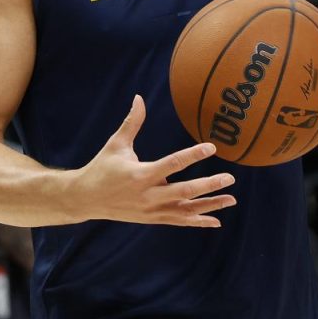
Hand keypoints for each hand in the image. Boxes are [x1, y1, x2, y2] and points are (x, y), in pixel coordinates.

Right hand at [73, 95, 237, 226]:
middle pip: (184, 191)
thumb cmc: (102, 167)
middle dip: (208, 185)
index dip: (193, 155)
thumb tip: (139, 97)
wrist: (85, 199)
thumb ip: (132, 122)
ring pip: (186, 210)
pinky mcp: (153, 219)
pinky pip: (179, 221)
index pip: (172, 164)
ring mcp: (152, 210)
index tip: (212, 148)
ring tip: (231, 199)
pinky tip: (216, 220)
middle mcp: (148, 195)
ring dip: (210, 205)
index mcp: (140, 174)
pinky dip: (198, 221)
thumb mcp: (116, 144)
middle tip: (230, 178)